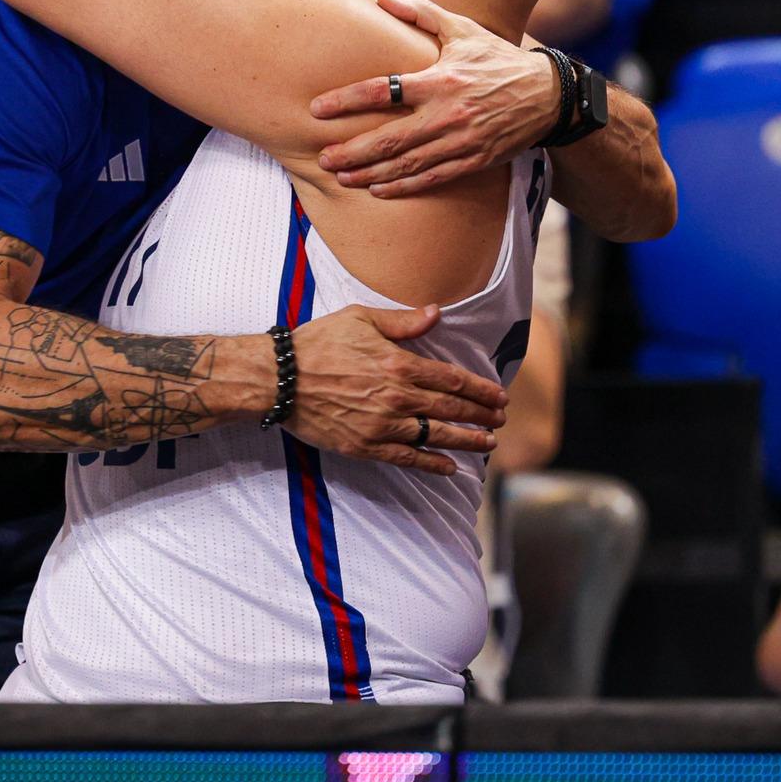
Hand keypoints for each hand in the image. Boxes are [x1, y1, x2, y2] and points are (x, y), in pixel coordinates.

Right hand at [285, 302, 506, 475]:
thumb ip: (402, 321)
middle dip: (481, 415)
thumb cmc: (317, 343)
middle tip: (501, 420)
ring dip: (466, 440)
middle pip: (451, 408)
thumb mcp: (360, 318)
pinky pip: (407, 458)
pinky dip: (432, 464)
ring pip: (436, 435)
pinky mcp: (365, 446)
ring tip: (488, 444)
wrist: (279, 378)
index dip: (481, 389)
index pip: (453, 379)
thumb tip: (436, 313)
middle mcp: (397, 396)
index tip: (499, 395)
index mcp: (399, 363)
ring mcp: (383, 424)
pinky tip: (450, 467)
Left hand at [311, 0, 558, 197]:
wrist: (546, 95)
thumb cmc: (497, 59)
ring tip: (341, 176)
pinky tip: (378, 189)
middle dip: (352, 150)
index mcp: (439, 79)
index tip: (318, 108)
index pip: (383, 91)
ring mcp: (460, 141)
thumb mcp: (462, 29)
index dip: (347, 101)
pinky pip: (432, 178)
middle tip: (322, 157)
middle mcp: (447, 113)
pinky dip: (403, 186)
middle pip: (389, 138)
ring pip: (407, 163)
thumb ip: (421, 13)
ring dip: (370, 173)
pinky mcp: (473, 161)